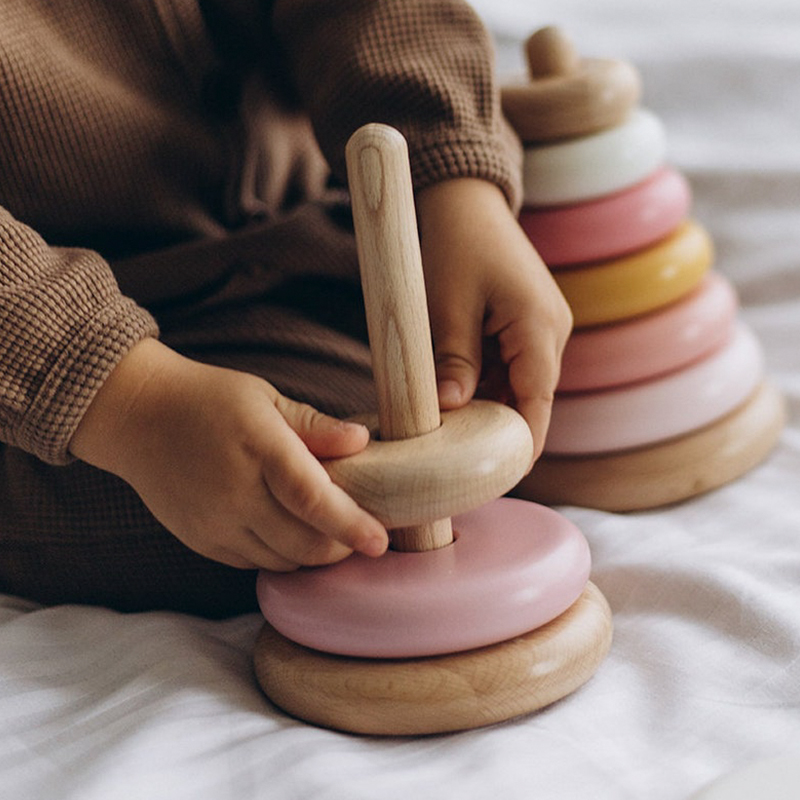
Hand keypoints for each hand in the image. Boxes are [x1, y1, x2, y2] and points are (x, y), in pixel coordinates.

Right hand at [70, 338, 388, 570]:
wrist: (137, 418)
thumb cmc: (210, 400)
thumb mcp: (265, 398)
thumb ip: (315, 425)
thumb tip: (361, 441)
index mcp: (259, 448)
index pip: (311, 498)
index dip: (350, 524)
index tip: (381, 541)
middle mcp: (235, 492)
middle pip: (303, 542)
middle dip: (341, 547)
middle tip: (360, 533)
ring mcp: (215, 522)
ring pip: (282, 560)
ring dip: (312, 554)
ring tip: (328, 532)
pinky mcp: (201, 540)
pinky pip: (254, 563)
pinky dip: (281, 556)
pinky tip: (288, 533)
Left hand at [416, 179, 572, 462]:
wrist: (465, 200)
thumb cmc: (455, 243)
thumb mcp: (446, 304)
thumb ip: (453, 359)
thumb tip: (451, 410)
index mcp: (540, 328)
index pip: (537, 405)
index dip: (519, 445)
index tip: (494, 474)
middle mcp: (551, 332)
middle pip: (530, 401)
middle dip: (498, 431)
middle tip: (457, 461)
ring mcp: (540, 329)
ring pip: (518, 388)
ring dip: (488, 409)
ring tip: (449, 433)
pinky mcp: (525, 325)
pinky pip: (509, 368)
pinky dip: (484, 386)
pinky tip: (454, 398)